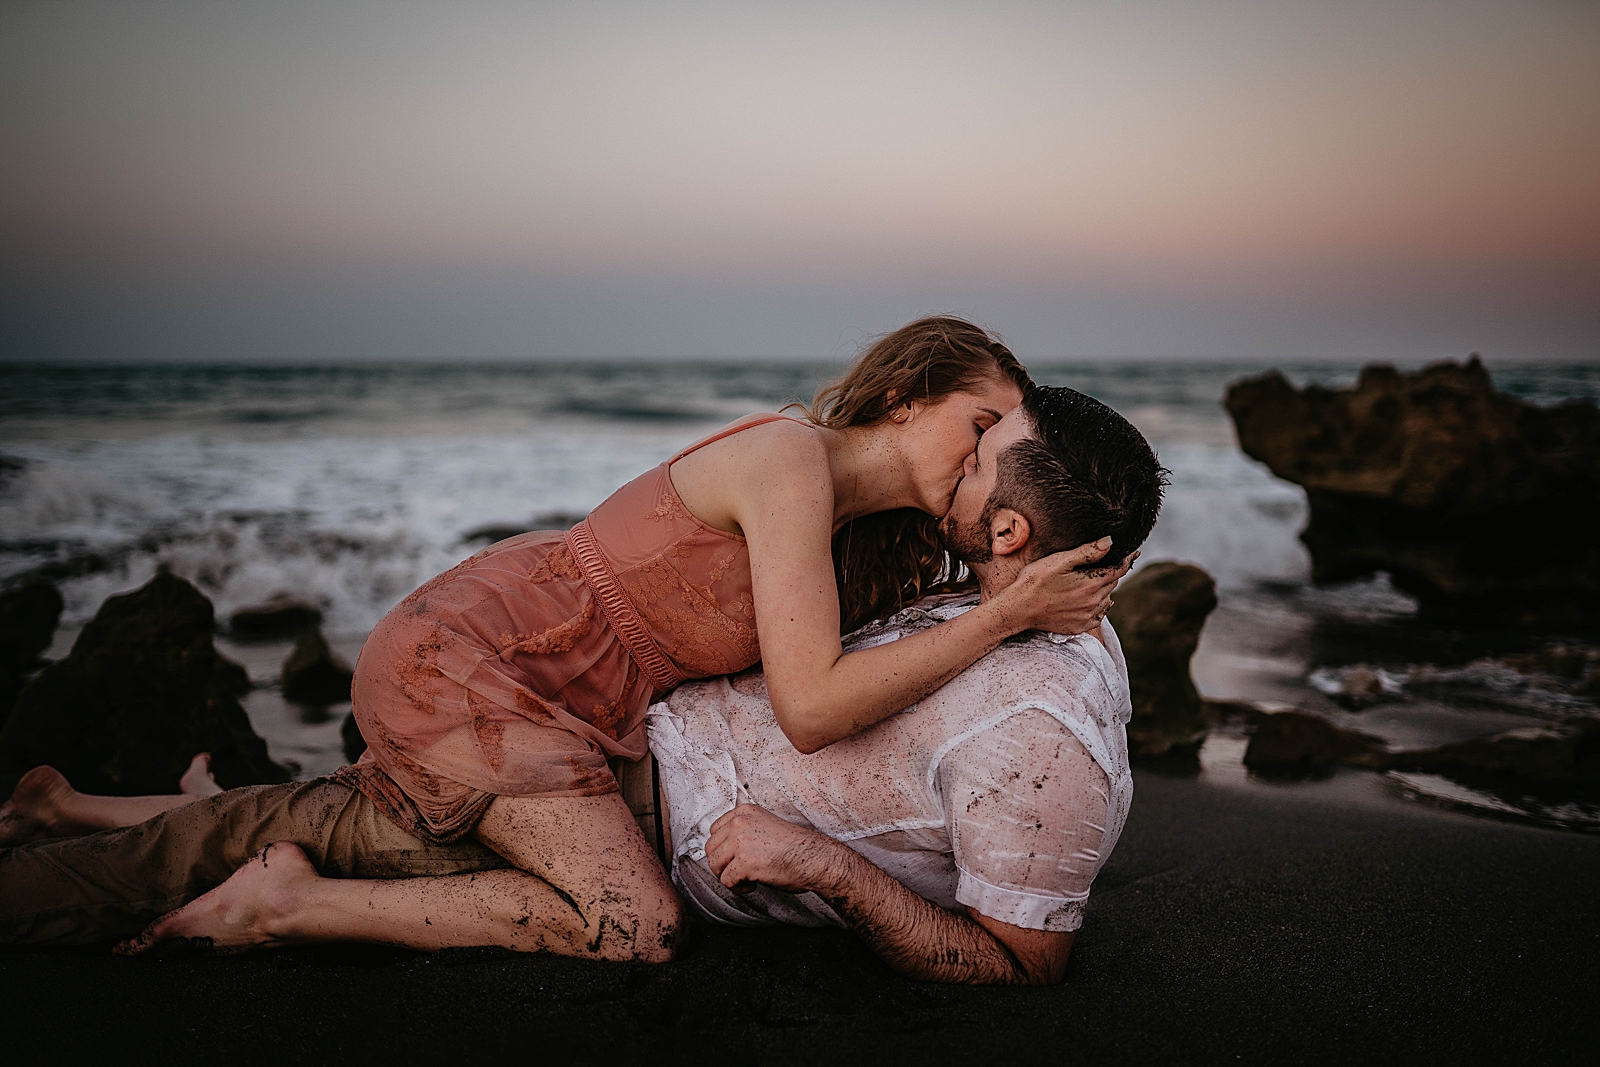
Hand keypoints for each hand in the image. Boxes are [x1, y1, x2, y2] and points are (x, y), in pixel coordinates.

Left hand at [705, 804, 841, 893]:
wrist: (815, 858)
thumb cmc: (796, 847)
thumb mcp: (766, 826)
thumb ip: (744, 831)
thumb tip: (724, 849)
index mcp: (745, 812)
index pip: (715, 830)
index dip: (723, 849)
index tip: (734, 858)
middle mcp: (740, 823)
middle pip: (711, 848)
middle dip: (722, 864)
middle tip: (738, 871)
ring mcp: (741, 841)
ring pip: (715, 865)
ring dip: (728, 876)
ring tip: (746, 878)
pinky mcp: (745, 862)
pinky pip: (727, 881)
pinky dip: (738, 888)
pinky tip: (754, 884)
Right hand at [1004, 538, 1136, 634]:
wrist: (1018, 609)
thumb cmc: (1035, 581)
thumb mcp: (1059, 560)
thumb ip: (1087, 552)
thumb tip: (1110, 542)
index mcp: (1091, 584)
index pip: (1119, 569)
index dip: (1127, 558)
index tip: (1134, 551)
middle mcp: (1094, 602)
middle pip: (1113, 583)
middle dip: (1114, 571)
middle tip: (1112, 561)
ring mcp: (1087, 616)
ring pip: (1106, 599)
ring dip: (1105, 588)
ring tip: (1099, 579)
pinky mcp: (1078, 626)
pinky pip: (1098, 616)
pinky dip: (1099, 607)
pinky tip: (1092, 600)